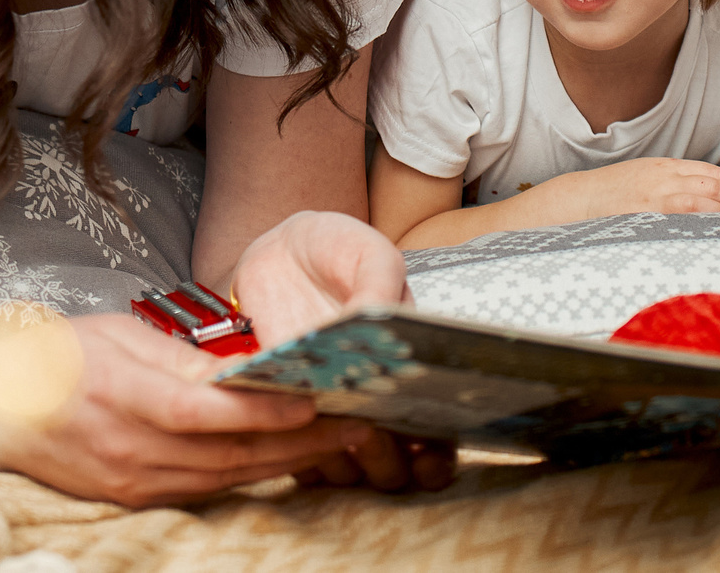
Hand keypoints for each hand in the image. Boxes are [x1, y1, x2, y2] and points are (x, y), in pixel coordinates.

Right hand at [0, 314, 369, 506]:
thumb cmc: (57, 357)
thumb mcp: (120, 335)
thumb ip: (182, 355)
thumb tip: (248, 363)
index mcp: (124, 395)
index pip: (206, 411)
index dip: (263, 410)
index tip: (315, 399)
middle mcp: (131, 448)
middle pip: (229, 453)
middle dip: (299, 442)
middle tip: (357, 424)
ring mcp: (132, 480)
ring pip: (225, 478)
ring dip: (285, 463)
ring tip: (337, 444)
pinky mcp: (133, 497)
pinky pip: (203, 489)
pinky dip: (248, 476)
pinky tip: (285, 462)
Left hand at [223, 212, 456, 495]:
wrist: (282, 250)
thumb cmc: (338, 251)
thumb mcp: (369, 252)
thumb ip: (379, 283)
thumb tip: (371, 320)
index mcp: (410, 368)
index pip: (435, 434)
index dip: (437, 456)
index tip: (426, 456)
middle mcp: (373, 399)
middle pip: (392, 464)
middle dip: (387, 460)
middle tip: (371, 430)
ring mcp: (327, 407)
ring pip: (343, 468)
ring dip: (339, 459)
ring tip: (327, 422)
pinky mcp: (284, 406)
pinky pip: (292, 452)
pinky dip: (290, 446)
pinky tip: (284, 415)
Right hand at [552, 157, 719, 221]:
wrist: (582, 199)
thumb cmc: (614, 191)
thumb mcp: (645, 174)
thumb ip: (673, 179)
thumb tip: (706, 192)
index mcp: (665, 166)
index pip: (712, 172)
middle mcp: (665, 179)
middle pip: (715, 185)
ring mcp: (659, 199)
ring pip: (707, 202)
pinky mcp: (652, 218)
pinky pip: (688, 220)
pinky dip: (709, 224)